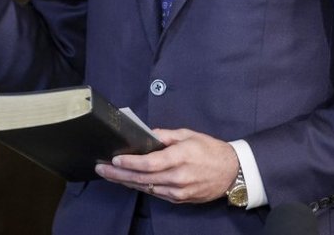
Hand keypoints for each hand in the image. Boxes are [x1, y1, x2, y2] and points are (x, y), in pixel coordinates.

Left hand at [94, 128, 238, 203]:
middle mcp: (178, 177)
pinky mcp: (180, 199)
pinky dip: (141, 187)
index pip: (150, 163)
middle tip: (101, 169)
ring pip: (146, 188)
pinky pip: (155, 193)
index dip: (130, 162)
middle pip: (143, 178)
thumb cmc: (210, 149)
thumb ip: (165, 135)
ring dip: (126, 181)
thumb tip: (146, 134)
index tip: (114, 159)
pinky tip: (128, 181)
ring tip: (109, 174)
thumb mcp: (188, 134)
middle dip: (119, 174)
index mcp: (180, 158)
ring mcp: (179, 191)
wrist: (232, 172)